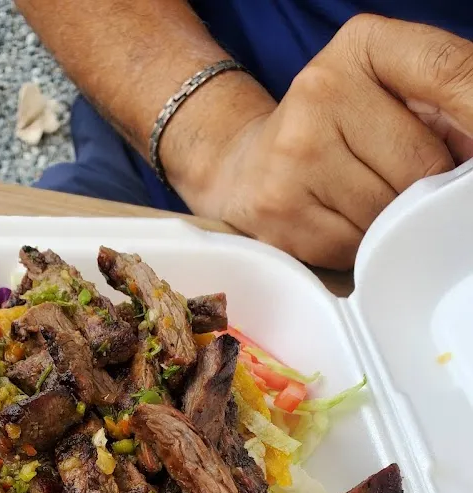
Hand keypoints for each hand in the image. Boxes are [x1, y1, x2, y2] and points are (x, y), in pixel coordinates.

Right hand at [171, 16, 472, 268]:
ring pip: (388, 212)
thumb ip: (441, 104)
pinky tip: (335, 224)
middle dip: (425, 186)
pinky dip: (356, 246)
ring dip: (389, 222)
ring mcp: (295, 153)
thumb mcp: (384, 91)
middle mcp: (321, 89)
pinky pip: (352, 246)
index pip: (450, 71)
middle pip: (423, 162)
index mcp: (361, 45)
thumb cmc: (332, 131)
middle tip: (400, 183)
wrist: (242, 167)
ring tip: (361, 203)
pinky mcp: (279, 209)